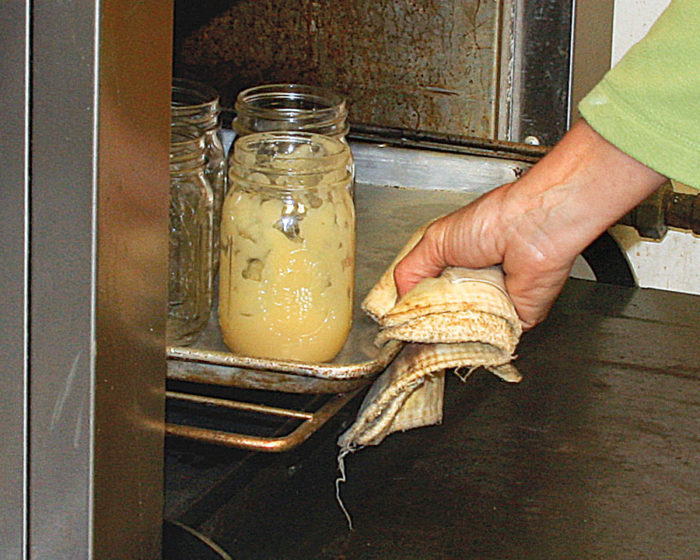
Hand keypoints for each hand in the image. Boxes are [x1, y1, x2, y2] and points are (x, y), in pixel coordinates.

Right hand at [393, 119, 665, 328]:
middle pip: (445, 316)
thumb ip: (410, 270)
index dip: (414, 307)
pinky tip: (465, 339)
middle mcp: (475, 283)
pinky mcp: (517, 320)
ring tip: (439, 333)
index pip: (429, 293)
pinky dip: (480, 341)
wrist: (534, 229)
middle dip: (430, 325)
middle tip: (416, 333)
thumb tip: (398, 300)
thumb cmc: (490, 222)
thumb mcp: (435, 241)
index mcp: (456, 261)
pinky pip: (493, 339)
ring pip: (466, 331)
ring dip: (453, 333)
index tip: (399, 323)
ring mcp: (496, 304)